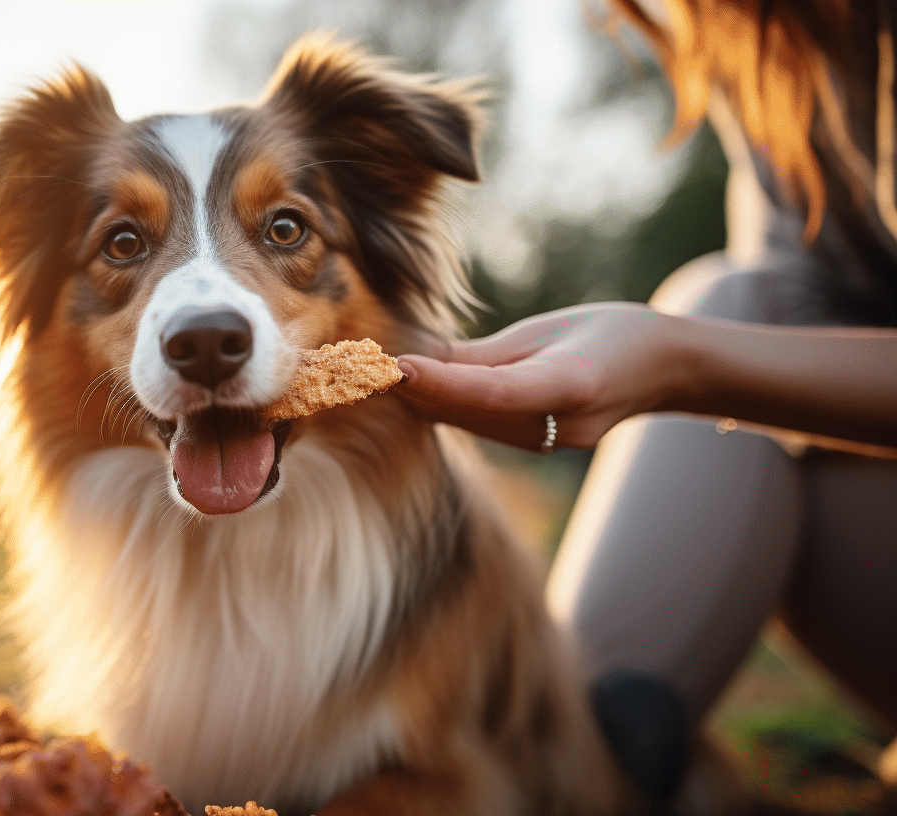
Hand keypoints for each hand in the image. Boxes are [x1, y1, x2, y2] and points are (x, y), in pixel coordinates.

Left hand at [393, 302, 690, 451]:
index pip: (493, 391)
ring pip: (469, 422)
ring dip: (420, 402)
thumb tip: (421, 363)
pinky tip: (409, 389)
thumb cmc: (611, 335)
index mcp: (572, 386)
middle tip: (355, 368)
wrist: (666, 368)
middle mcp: (557, 426)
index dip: (441, 382)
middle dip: (413, 391)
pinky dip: (444, 406)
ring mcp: (548, 443)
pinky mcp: (539, 446)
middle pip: (470, 412)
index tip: (396, 367)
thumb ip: (486, 356)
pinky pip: (480, 425)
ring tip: (366, 376)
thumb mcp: (550, 332)